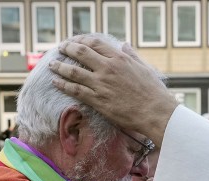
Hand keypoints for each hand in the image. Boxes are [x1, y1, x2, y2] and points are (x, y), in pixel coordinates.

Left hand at [49, 35, 177, 146]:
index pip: (94, 43)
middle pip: (80, 52)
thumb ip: (132, 55)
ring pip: (73, 71)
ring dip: (60, 66)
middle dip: (67, 48)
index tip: (75, 41)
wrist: (156, 112)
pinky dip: (63, 84)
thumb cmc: (154, 92)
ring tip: (52, 64)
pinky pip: (75, 90)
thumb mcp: (144, 68)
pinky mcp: (98, 100)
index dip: (81, 40)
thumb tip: (125, 45)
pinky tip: (55, 82)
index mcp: (120, 58)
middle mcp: (108, 68)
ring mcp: (101, 84)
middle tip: (60, 49)